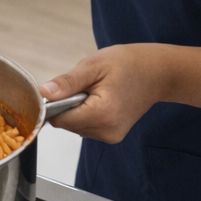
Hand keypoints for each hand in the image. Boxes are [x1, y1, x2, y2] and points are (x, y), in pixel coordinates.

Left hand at [39, 45, 171, 143]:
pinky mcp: (113, 135)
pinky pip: (88, 127)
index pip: (60, 120)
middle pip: (68, 124)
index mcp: (101, 114)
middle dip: (68, 105)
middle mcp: (107, 132)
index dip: (54, 104)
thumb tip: (44, 92)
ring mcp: (111, 136)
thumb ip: (68, 82)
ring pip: (76, 126)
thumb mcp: (93, 66)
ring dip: (77, 109)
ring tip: (95, 90)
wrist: (156, 73)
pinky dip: (87, 113)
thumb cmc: (127, 64)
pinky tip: (100, 98)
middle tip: (85, 84)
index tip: (62, 87)